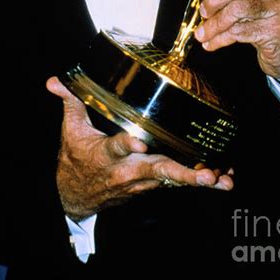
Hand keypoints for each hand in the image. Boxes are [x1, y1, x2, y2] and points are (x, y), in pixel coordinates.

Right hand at [46, 77, 233, 220]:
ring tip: (223, 180)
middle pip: (158, 171)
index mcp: (107, 154)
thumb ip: (70, 101)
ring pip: (173, 181)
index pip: (118, 147)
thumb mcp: (70, 131)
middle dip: (183, 174)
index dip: (128, 145)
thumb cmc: (75, 162)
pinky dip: (200, 183)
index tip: (140, 143)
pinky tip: (224, 180)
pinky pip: (178, 184)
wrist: (75, 199)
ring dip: (199, 181)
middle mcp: (128, 171)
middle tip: (207, 175)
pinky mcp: (152, 186)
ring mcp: (142, 182)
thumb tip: (55, 80)